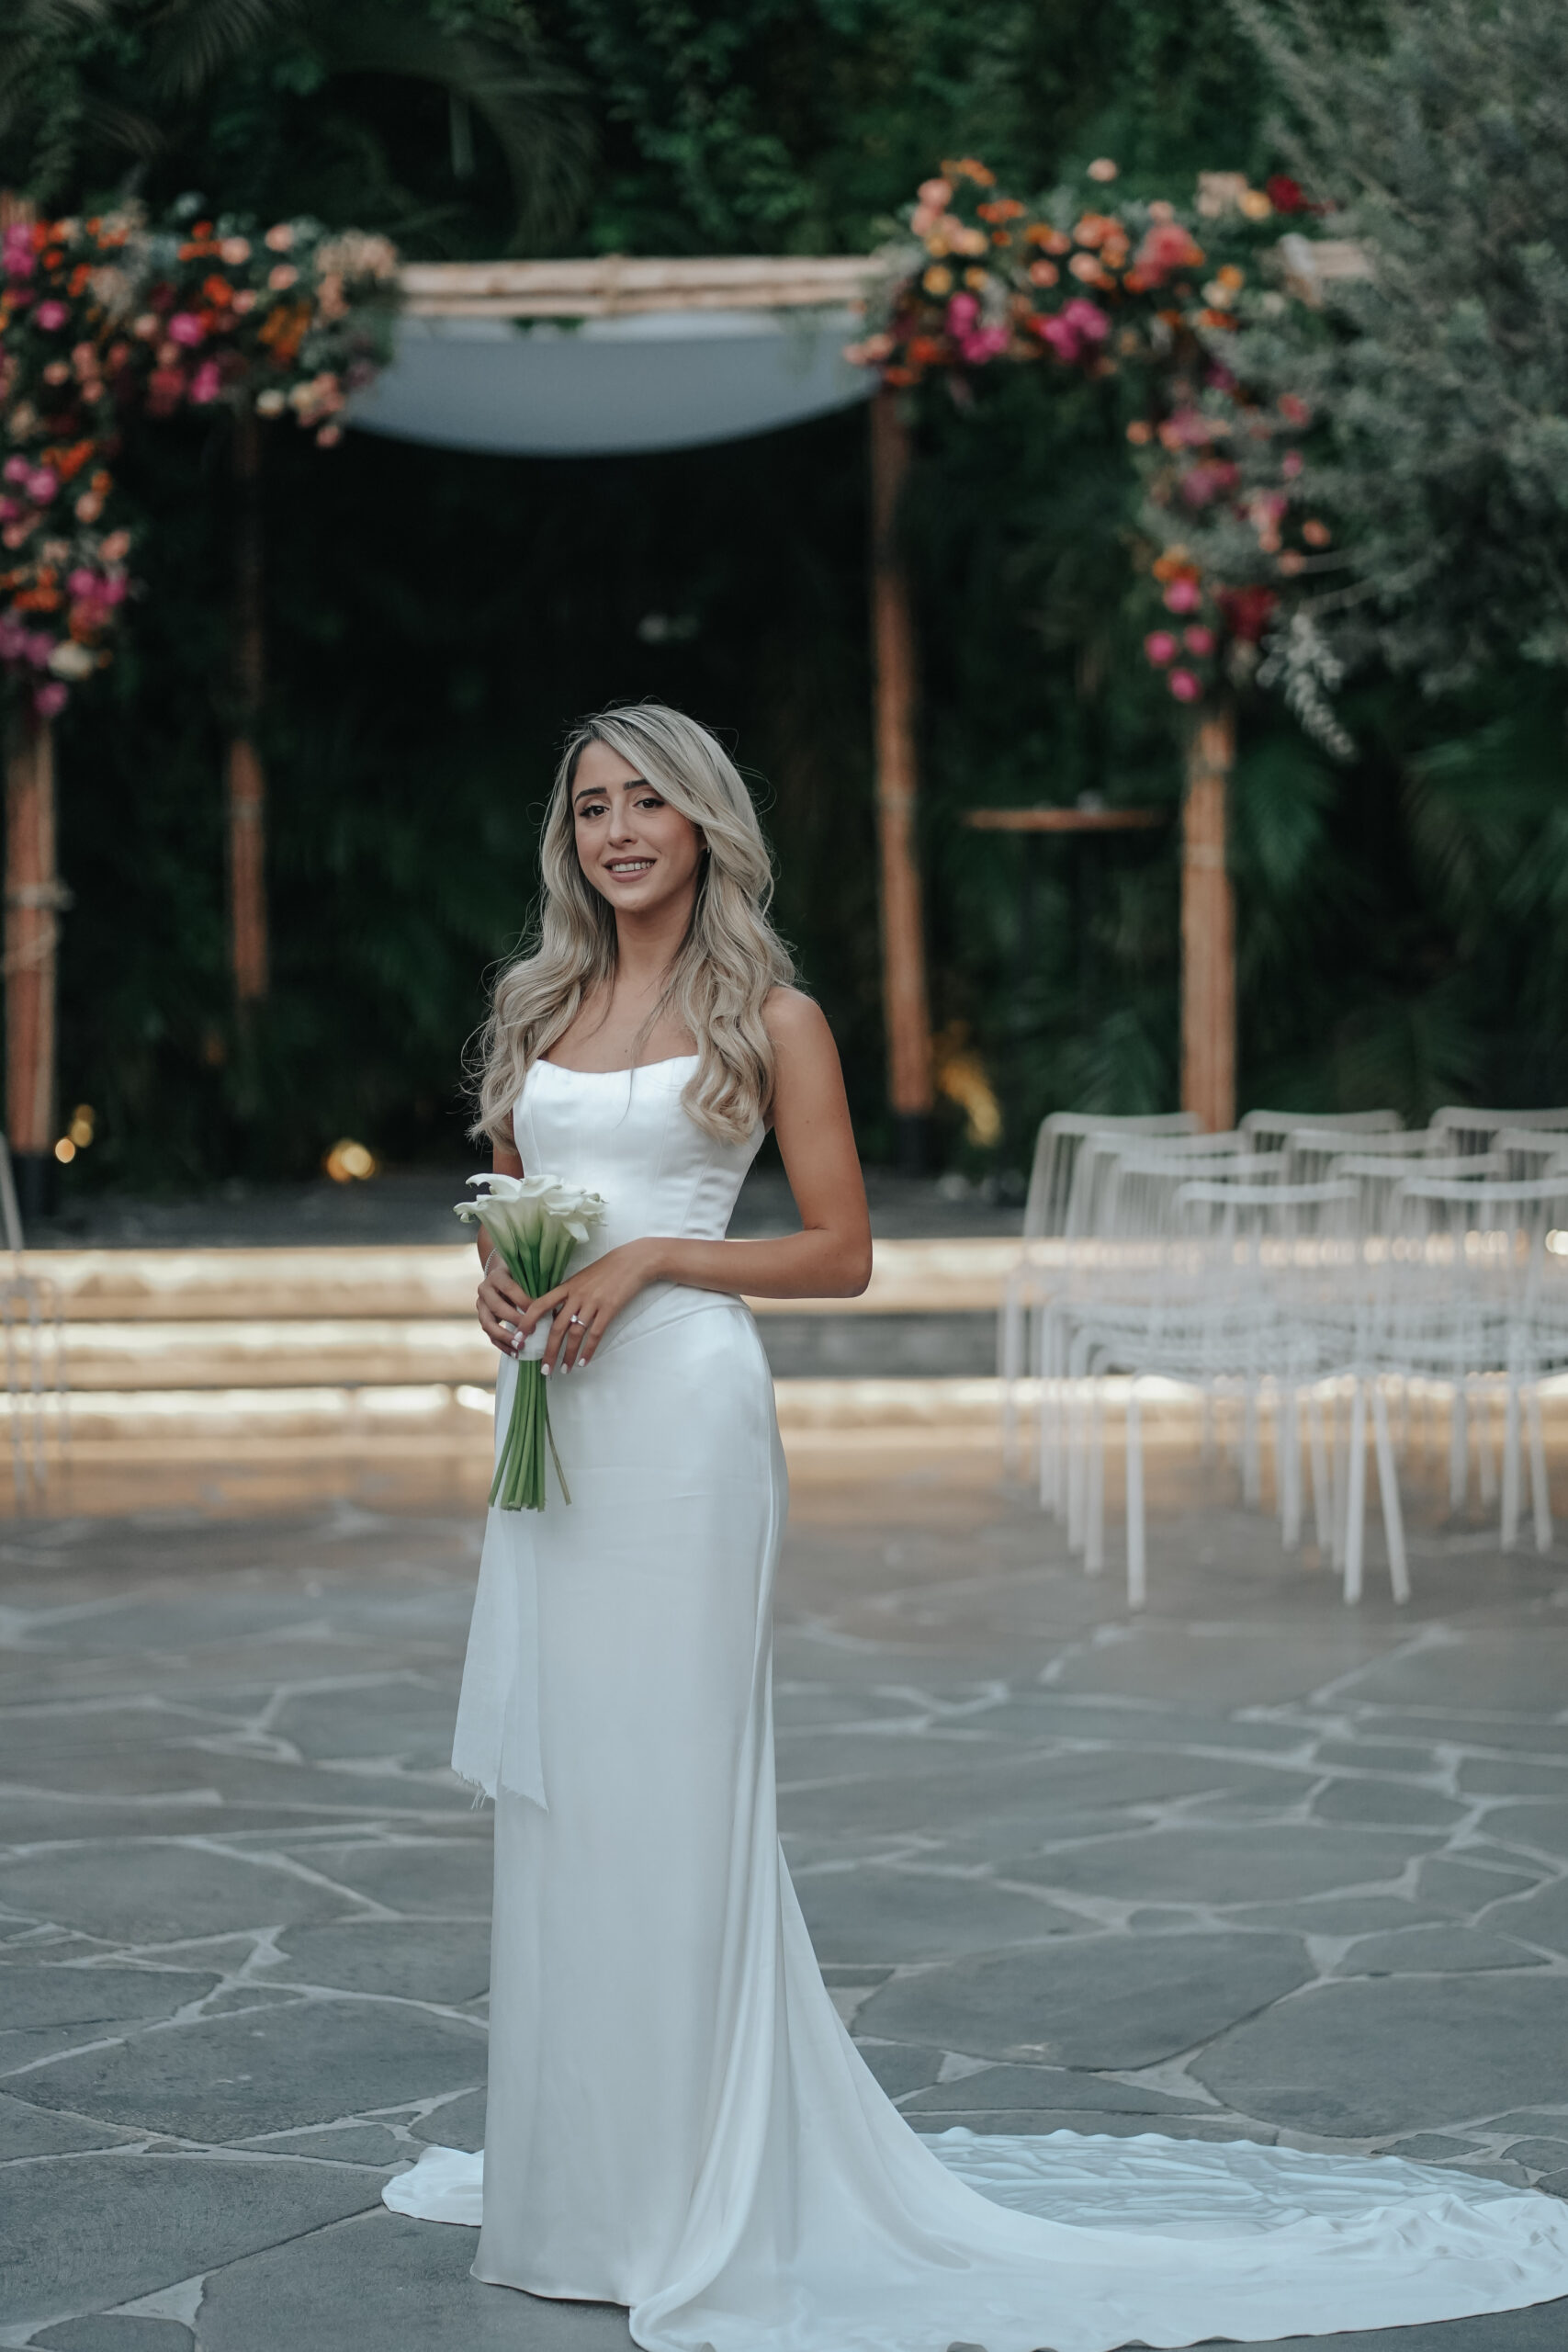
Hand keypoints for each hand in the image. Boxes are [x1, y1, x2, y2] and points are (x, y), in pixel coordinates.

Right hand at [476, 1250, 532, 1356]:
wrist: (502, 1276)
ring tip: (520, 1346)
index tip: (538, 1310)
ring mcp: (481, 1305)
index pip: (509, 1288)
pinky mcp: (483, 1319)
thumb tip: (554, 1307)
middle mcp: (484, 1290)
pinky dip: (503, 1345)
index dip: (523, 1300)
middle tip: (531, 1331)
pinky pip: (490, 1335)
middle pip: (497, 1307)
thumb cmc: (521, 1276)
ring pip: (488, 1324)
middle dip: (515, 1320)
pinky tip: (516, 1353)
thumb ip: (535, 1286)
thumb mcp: (526, 1275)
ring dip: (505, 1337)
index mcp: (496, 1276)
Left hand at [520, 1239, 662, 1374]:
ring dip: (568, 1355)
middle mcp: (577, 1295)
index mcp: (567, 1287)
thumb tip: (555, 1315)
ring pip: (575, 1334)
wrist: (633, 1261)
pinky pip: (595, 1334)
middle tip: (544, 1369)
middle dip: (548, 1350)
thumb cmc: (606, 1270)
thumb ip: (568, 1296)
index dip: (527, 1322)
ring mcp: (593, 1302)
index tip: (519, 1338)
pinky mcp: (609, 1309)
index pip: (540, 1305)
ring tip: (564, 1370)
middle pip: (557, 1327)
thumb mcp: (582, 1278)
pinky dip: (588, 1350)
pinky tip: (583, 1362)